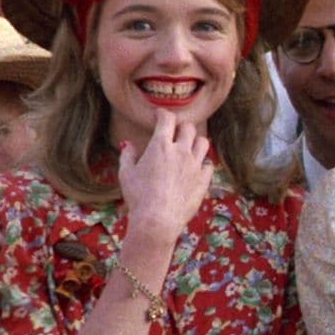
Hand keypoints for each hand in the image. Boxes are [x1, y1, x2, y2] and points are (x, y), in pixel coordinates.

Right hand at [117, 110, 213, 242]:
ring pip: (203, 142)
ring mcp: (195, 165)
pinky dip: (202, 164)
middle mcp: (181, 151)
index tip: (160, 116)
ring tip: (189, 147)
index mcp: (161, 145)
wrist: (157, 220)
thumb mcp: (126, 174)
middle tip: (175, 133)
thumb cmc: (138, 197)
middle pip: (189, 128)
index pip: (167, 119)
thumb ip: (128, 156)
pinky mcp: (204, 180)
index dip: (163, 114)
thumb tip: (128, 145)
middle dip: (181, 127)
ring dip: (196, 141)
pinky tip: (195, 168)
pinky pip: (208, 164)